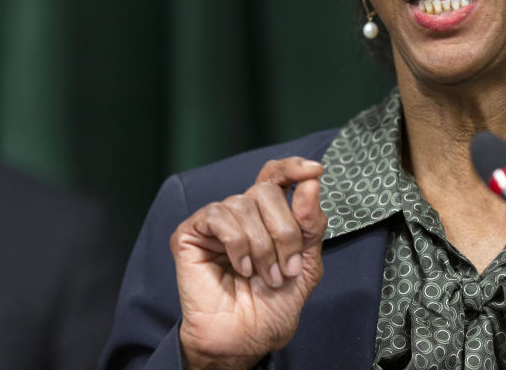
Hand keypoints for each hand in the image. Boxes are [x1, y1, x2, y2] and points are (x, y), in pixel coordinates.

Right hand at [170, 157, 325, 368]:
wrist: (246, 339)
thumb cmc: (273, 305)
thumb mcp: (307, 263)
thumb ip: (311, 223)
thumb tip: (311, 182)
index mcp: (268, 215)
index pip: (276, 174)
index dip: (293, 167)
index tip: (315, 171)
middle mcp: (242, 213)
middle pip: (266, 190)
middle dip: (285, 231)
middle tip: (286, 268)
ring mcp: (216, 223)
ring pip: (244, 205)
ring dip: (262, 246)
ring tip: (264, 276)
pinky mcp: (190, 234)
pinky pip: (219, 216)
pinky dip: (237, 243)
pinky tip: (241, 268)